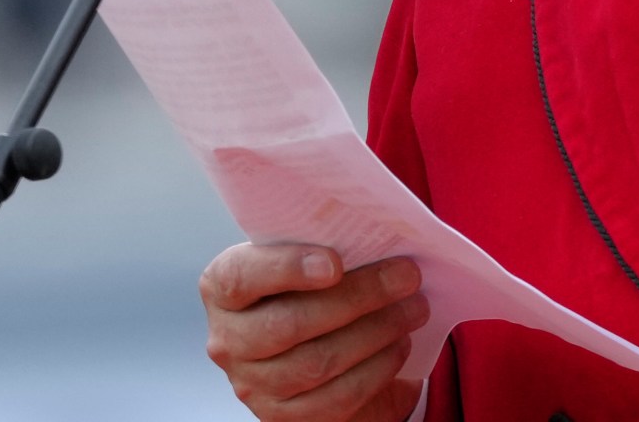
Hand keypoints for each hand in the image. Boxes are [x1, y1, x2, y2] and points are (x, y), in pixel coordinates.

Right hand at [199, 244, 426, 421]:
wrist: (325, 340)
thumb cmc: (318, 286)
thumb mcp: (313, 257)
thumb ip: (328, 245)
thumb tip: (383, 236)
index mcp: (223, 289)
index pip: (239, 279)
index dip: (285, 269)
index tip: (335, 263)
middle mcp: (229, 340)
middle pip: (289, 324)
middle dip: (358, 297)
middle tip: (407, 276)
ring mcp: (252, 384)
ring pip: (317, 363)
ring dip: (377, 332)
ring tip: (415, 308)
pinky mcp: (284, 416)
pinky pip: (336, 397)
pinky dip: (377, 369)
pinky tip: (400, 345)